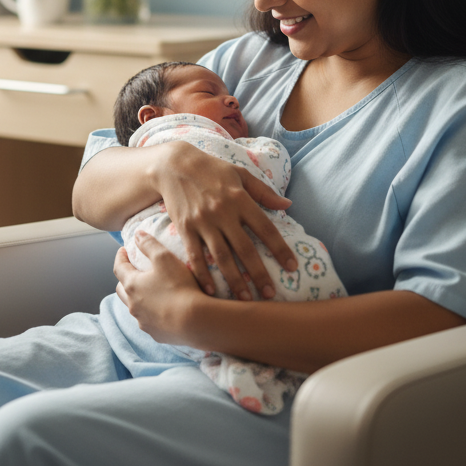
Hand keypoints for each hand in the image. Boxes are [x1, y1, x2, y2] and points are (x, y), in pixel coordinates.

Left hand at [113, 232, 205, 345]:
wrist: (195, 322)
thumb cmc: (178, 286)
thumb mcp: (164, 258)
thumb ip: (149, 244)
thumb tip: (137, 235)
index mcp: (132, 285)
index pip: (119, 267)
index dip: (120, 257)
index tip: (125, 250)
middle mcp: (133, 305)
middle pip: (122, 289)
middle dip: (125, 278)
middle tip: (134, 271)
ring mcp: (143, 322)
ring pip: (134, 307)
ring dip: (138, 297)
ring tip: (150, 290)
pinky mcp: (156, 334)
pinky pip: (148, 321)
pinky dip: (151, 313)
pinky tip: (162, 309)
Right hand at [152, 141, 296, 300]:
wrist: (173, 164)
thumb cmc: (211, 169)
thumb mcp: (240, 173)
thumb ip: (264, 191)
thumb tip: (288, 205)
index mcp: (239, 198)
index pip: (265, 227)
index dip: (280, 248)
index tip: (292, 267)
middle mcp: (222, 211)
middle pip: (245, 249)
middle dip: (259, 274)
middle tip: (270, 295)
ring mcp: (202, 221)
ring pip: (222, 257)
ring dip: (234, 281)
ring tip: (246, 300)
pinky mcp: (185, 228)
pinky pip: (195, 255)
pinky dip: (203, 275)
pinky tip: (211, 291)